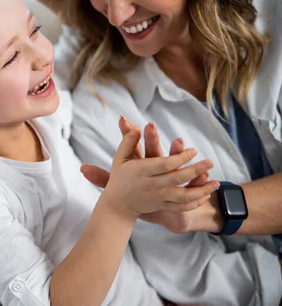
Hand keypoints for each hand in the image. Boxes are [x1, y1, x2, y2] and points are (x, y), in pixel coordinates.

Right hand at [100, 119, 214, 218]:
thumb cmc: (120, 177)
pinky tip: (206, 195)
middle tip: (210, 161)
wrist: (118, 204)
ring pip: (184, 196)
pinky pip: (182, 206)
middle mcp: (152, 185)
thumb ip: (128, 142)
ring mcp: (159, 197)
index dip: (181, 157)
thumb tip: (136, 127)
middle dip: (196, 170)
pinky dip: (196, 202)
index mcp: (142, 171)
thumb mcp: (120, 158)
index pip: (165, 164)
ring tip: (216, 183)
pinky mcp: (163, 206)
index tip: (193, 150)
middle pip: (178, 178)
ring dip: (202, 189)